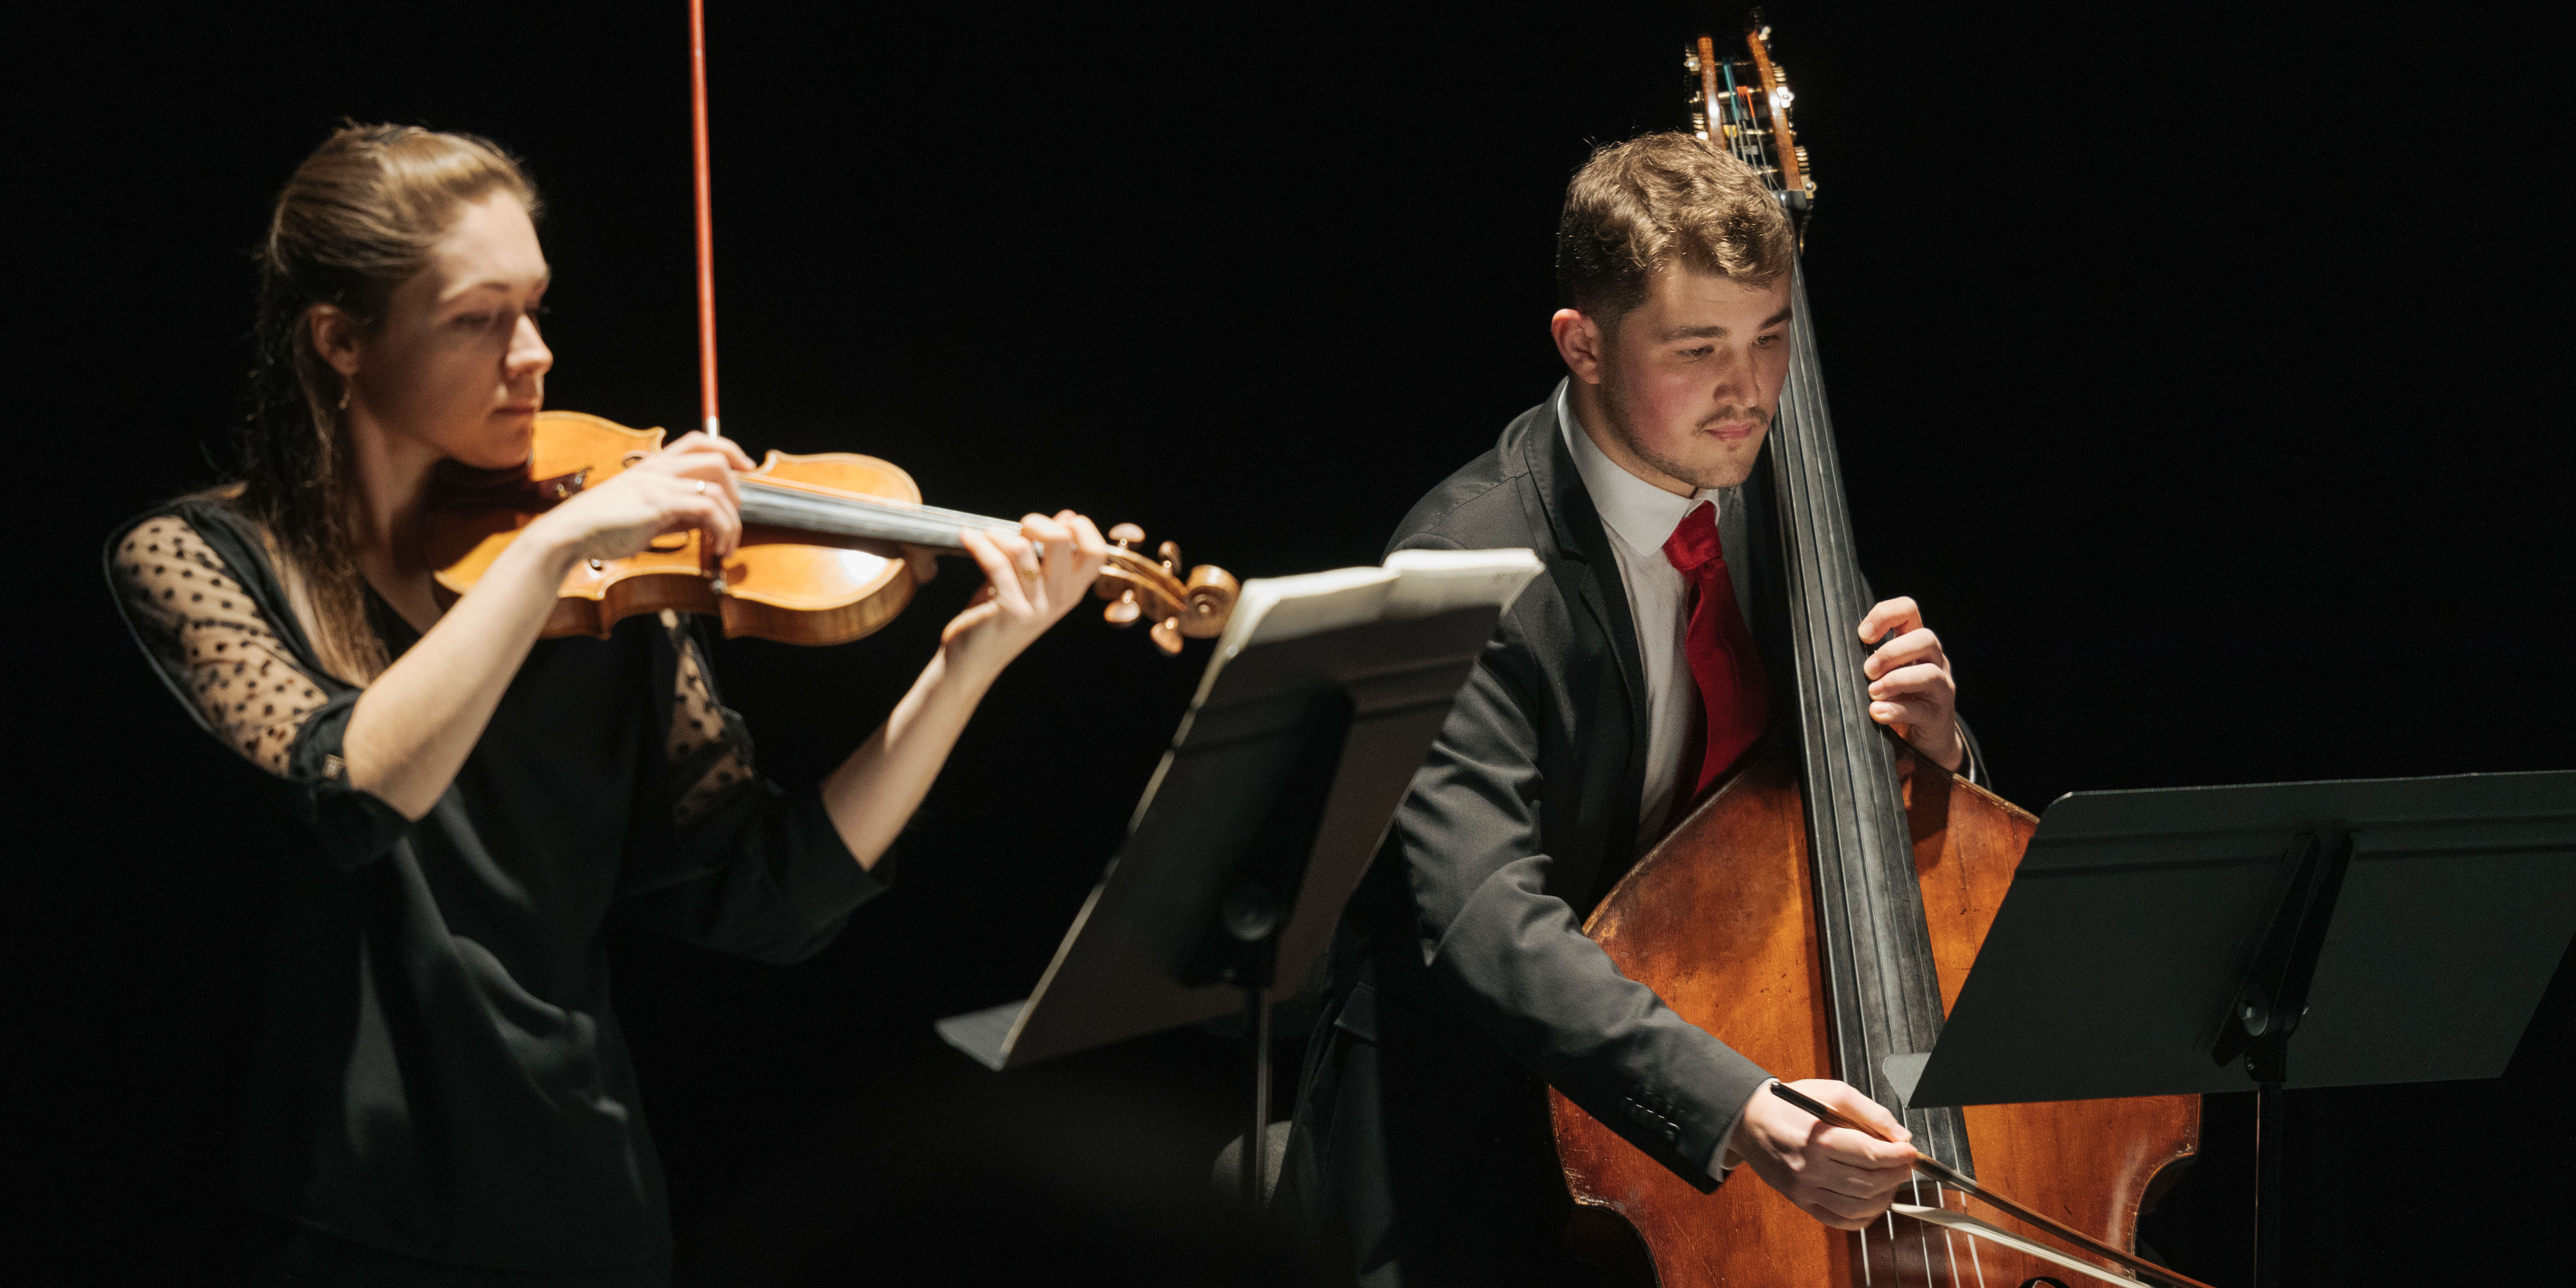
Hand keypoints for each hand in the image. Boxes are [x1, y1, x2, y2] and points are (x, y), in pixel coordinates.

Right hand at [528, 431, 756, 564]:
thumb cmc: (603, 526)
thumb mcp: (647, 515)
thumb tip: (705, 520)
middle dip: (737, 491)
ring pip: (717, 489)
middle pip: (716, 460)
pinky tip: (717, 548)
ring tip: (726, 546)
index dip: (729, 449)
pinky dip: (722, 529)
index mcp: (654, 465)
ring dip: (732, 522)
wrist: (571, 533)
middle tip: (735, 520)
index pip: (698, 441)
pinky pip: (707, 508)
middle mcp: (658, 468)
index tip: (746, 467)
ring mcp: (659, 484)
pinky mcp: (659, 503)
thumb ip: (676, 511)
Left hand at [938, 510, 1108, 675]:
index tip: (1055, 523)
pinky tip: (968, 537)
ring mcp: (1036, 607)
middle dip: (1037, 522)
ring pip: (1022, 549)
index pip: (1097, 552)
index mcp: (1071, 591)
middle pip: (1062, 540)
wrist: (972, 660)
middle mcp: (1060, 600)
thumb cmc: (997, 616)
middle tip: (1019, 527)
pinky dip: (979, 544)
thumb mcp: (1028, 583)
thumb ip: (1047, 552)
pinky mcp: (1010, 611)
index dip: (1080, 528)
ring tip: (985, 536)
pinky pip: (996, 563)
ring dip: (998, 534)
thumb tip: (1067, 516)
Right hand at [1723, 1079, 1917, 1229]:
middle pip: (1868, 1183)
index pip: (1869, 1155)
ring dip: (1885, 1196)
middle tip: (1906, 1164)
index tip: (1910, 1151)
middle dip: (1896, 1174)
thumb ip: (1869, 1111)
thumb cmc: (1789, 1103)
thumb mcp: (1830, 1092)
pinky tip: (1874, 1201)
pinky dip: (1864, 1216)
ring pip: (1859, 1207)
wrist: (1748, 1120)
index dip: (1898, 1156)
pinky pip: (1841, 1220)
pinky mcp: (1801, 1202)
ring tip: (1892, 1180)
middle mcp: (1809, 1169)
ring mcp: (1804, 1190)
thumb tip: (1900, 1135)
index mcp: (1817, 1139)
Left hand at [1857, 596, 1963, 771]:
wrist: (1925, 739)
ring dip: (1895, 681)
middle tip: (1868, 670)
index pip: (1908, 610)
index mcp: (1916, 643)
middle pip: (1925, 639)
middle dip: (1892, 652)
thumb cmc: (1898, 699)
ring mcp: (1941, 687)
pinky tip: (1877, 712)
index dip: (1885, 615)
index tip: (1862, 635)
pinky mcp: (1938, 714)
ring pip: (1929, 673)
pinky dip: (1896, 710)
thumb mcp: (1884, 673)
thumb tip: (1834, 655)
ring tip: (1873, 692)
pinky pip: (1921, 709)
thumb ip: (1870, 660)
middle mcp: (1934, 660)